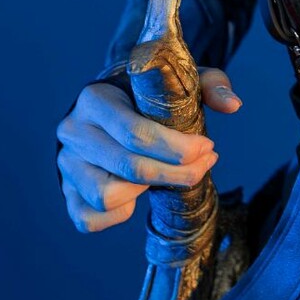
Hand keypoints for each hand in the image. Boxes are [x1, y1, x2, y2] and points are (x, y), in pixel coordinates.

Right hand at [55, 68, 242, 233]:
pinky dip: (117, 215)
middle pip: (129, 167)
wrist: (107, 109)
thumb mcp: (176, 80)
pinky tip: (137, 195)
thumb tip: (233, 105)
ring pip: (106, 196)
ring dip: (145, 191)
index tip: (208, 146)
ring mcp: (66, 164)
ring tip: (164, 175)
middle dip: (177, 173)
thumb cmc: (146, 95)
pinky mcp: (67, 192)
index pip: (135, 132)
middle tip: (204, 164)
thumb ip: (208, 84)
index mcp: (95, 98)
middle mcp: (73, 131)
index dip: (179, 148)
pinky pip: (88, 219)